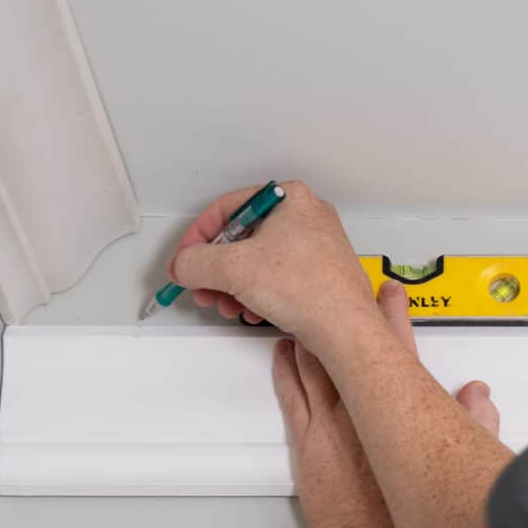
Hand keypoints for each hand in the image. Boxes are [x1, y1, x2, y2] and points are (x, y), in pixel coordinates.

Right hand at [170, 181, 376, 352]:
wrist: (345, 329)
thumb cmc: (308, 290)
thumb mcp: (234, 268)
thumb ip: (196, 262)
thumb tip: (182, 264)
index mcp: (289, 199)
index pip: (228, 208)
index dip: (198, 236)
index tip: (185, 259)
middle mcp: (305, 218)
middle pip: (241, 238)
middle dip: (217, 269)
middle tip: (203, 287)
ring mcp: (314, 247)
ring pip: (257, 262)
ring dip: (234, 286)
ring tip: (227, 305)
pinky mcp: (317, 275)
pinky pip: (275, 279)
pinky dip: (256, 294)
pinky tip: (251, 311)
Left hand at [274, 283, 499, 527]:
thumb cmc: (399, 520)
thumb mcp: (451, 468)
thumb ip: (472, 424)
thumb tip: (478, 395)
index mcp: (397, 414)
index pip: (398, 352)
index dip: (394, 318)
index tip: (389, 294)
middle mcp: (360, 410)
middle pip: (351, 349)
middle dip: (347, 316)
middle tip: (342, 291)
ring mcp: (329, 422)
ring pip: (315, 364)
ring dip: (311, 336)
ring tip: (306, 313)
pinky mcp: (306, 439)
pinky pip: (291, 393)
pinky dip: (285, 368)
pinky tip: (282, 352)